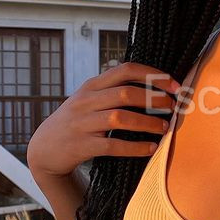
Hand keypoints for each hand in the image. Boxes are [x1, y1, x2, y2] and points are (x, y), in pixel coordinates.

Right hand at [26, 62, 180, 178]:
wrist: (44, 149)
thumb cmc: (77, 122)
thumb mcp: (90, 99)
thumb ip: (114, 90)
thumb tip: (155, 84)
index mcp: (91, 85)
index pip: (125, 70)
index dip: (153, 75)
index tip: (174, 85)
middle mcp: (85, 101)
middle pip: (124, 93)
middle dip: (153, 99)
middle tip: (172, 107)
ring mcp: (82, 124)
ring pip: (119, 118)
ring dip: (147, 123)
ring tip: (164, 128)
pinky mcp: (81, 146)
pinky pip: (112, 146)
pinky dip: (134, 147)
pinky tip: (150, 148)